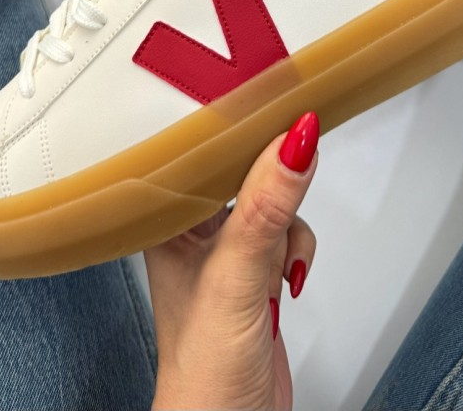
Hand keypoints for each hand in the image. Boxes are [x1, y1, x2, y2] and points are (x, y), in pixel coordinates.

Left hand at [145, 111, 319, 410]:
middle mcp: (191, 231)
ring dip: (287, 221)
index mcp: (165, 221)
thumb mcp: (239, 274)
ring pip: (269, 199)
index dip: (226, 118)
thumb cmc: (203, 373)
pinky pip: (286, 233)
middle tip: (294, 133)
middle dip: (268, 168)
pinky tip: (287, 280)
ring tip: (278, 257)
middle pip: (238, 168)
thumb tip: (294, 142)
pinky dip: (297, 249)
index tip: (263, 87)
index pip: (195, 149)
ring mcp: (225, 252)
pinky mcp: (255, 272)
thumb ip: (267, 206)